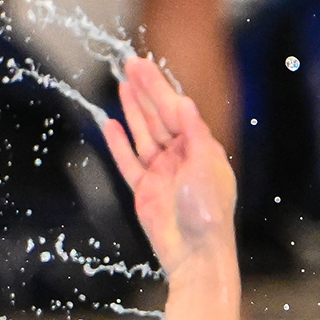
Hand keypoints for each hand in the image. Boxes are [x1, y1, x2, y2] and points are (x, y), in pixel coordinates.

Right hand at [100, 54, 236, 276]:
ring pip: (143, 134)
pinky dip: (119, 144)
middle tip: (128, 65)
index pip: (176, 110)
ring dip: (132, 111)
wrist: (195, 254)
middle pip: (158, 117)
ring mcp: (161, 173)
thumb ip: (194, 134)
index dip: (158, 87)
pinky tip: (111, 125)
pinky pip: (129, 162)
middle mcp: (181, 157)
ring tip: (121, 86)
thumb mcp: (205, 168)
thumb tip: (185, 102)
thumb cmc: (208, 213)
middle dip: (144, 91)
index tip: (142, 66)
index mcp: (200, 148)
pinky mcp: (144, 191)